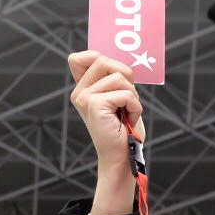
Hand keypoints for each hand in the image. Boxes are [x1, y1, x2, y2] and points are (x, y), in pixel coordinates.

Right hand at [67, 51, 145, 171]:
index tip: (113, 80)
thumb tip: (117, 62)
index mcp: (82, 89)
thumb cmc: (123, 129)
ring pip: (119, 77)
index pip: (79, 58)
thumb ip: (112, 78)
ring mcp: (85, 98)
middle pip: (103, 60)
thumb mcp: (118, 97)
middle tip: (126, 99)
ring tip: (126, 113)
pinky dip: (135, 107)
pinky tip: (127, 120)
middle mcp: (79, 92)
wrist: (121, 156)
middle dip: (125, 77)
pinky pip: (126, 94)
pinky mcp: (94, 105)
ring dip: (132, 96)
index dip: (99, 59)